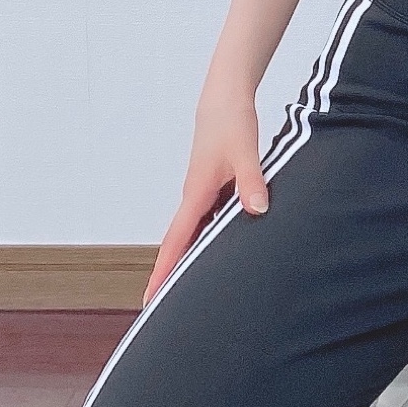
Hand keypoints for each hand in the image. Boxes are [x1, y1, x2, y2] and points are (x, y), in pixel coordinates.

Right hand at [142, 82, 268, 307]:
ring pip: (193, 233)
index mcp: (196, 194)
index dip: (164, 272)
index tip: (150, 300)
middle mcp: (195, 198)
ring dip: (188, 257)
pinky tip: (220, 249)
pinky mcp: (214, 186)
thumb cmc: (231, 121)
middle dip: (170, 274)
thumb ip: (252, 180)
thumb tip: (257, 209)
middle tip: (161, 308)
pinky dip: (207, 237)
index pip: (176, 242)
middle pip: (179, 243)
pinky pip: (207, 220)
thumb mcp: (245, 151)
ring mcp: (203, 192)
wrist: (225, 97)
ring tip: (188, 288)